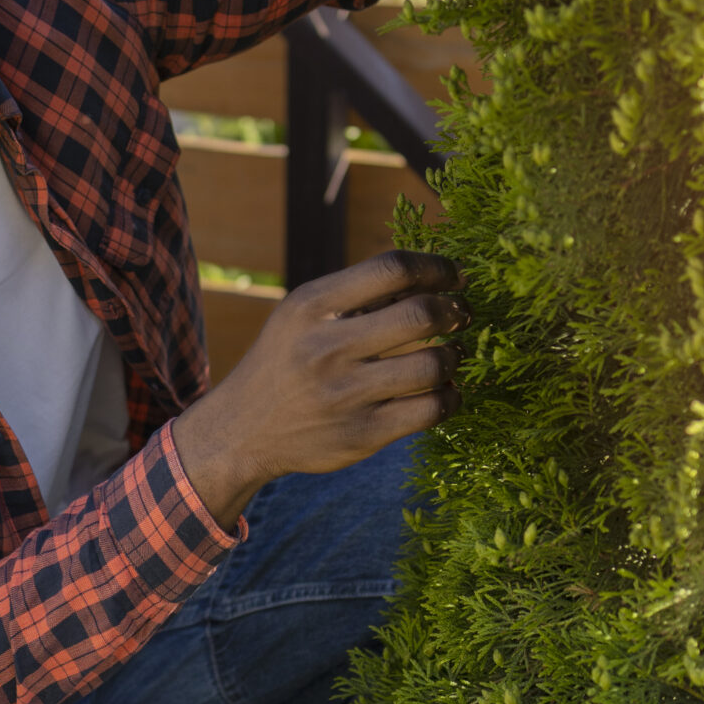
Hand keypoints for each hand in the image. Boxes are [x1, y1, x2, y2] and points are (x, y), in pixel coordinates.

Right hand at [172, 249, 464, 526]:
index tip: (455, 276)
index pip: (392, 269)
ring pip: (433, 365)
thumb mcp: (301, 315)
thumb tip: (430, 275)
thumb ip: (355, 294)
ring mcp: (345, 395)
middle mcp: (326, 348)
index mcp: (312, 306)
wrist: (242, 429)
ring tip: (452, 354)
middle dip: (455, 311)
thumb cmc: (286, 361)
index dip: (436, 267)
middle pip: (421, 314)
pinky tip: (446, 390)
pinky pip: (431, 410)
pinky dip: (451, 396)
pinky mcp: (362, 435)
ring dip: (455, 355)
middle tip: (462, 315)